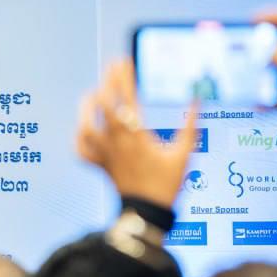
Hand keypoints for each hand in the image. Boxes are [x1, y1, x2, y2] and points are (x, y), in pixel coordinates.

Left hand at [76, 60, 197, 209]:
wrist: (147, 214)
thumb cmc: (166, 185)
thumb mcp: (185, 153)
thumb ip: (191, 124)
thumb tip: (197, 99)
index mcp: (138, 137)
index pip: (127, 100)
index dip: (124, 79)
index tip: (124, 62)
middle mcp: (118, 143)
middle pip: (104, 107)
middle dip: (107, 83)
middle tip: (111, 69)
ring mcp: (106, 155)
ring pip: (86, 128)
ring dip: (86, 109)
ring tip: (92, 94)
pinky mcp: (100, 166)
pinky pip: (82, 152)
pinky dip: (79, 138)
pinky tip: (84, 128)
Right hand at [256, 9, 276, 130]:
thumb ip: (275, 50)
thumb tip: (255, 43)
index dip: (274, 15)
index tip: (253, 19)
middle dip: (261, 43)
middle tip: (244, 43)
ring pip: (273, 67)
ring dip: (258, 69)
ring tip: (244, 70)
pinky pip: (270, 91)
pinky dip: (260, 96)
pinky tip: (253, 100)